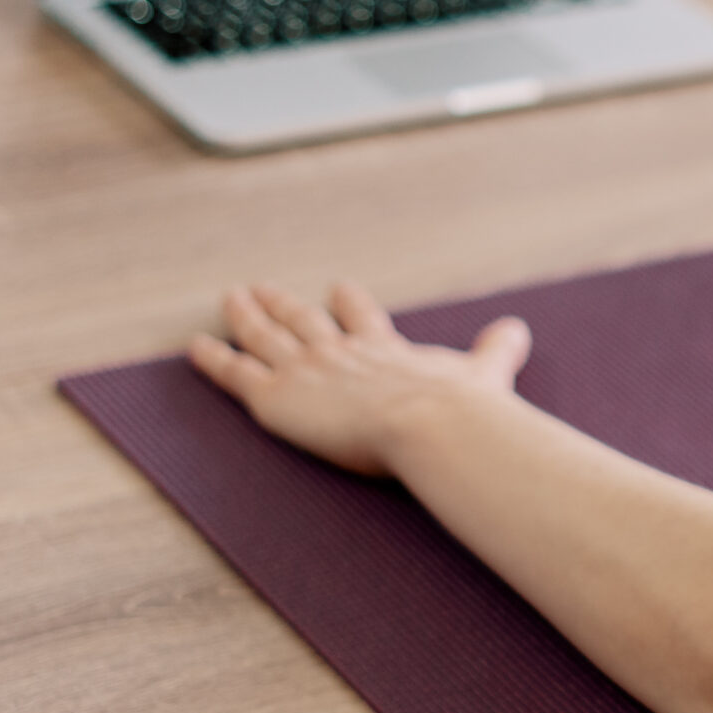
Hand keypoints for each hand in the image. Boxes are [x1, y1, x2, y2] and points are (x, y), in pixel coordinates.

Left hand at [189, 281, 529, 476]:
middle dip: (285, 305)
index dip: (348, 305)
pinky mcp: (278, 396)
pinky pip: (237, 373)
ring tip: (231, 299)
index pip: (361, 318)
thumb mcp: (484, 372)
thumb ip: (495, 351)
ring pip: (266, 336)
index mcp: (386, 348)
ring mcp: (306, 370)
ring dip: (246, 317)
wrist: (433, 423)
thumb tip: (518, 329)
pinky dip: (215, 360)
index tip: (338, 289)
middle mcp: (341, 351)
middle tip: (264, 290)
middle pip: (305, 320)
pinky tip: (194, 347)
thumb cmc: (462, 410)